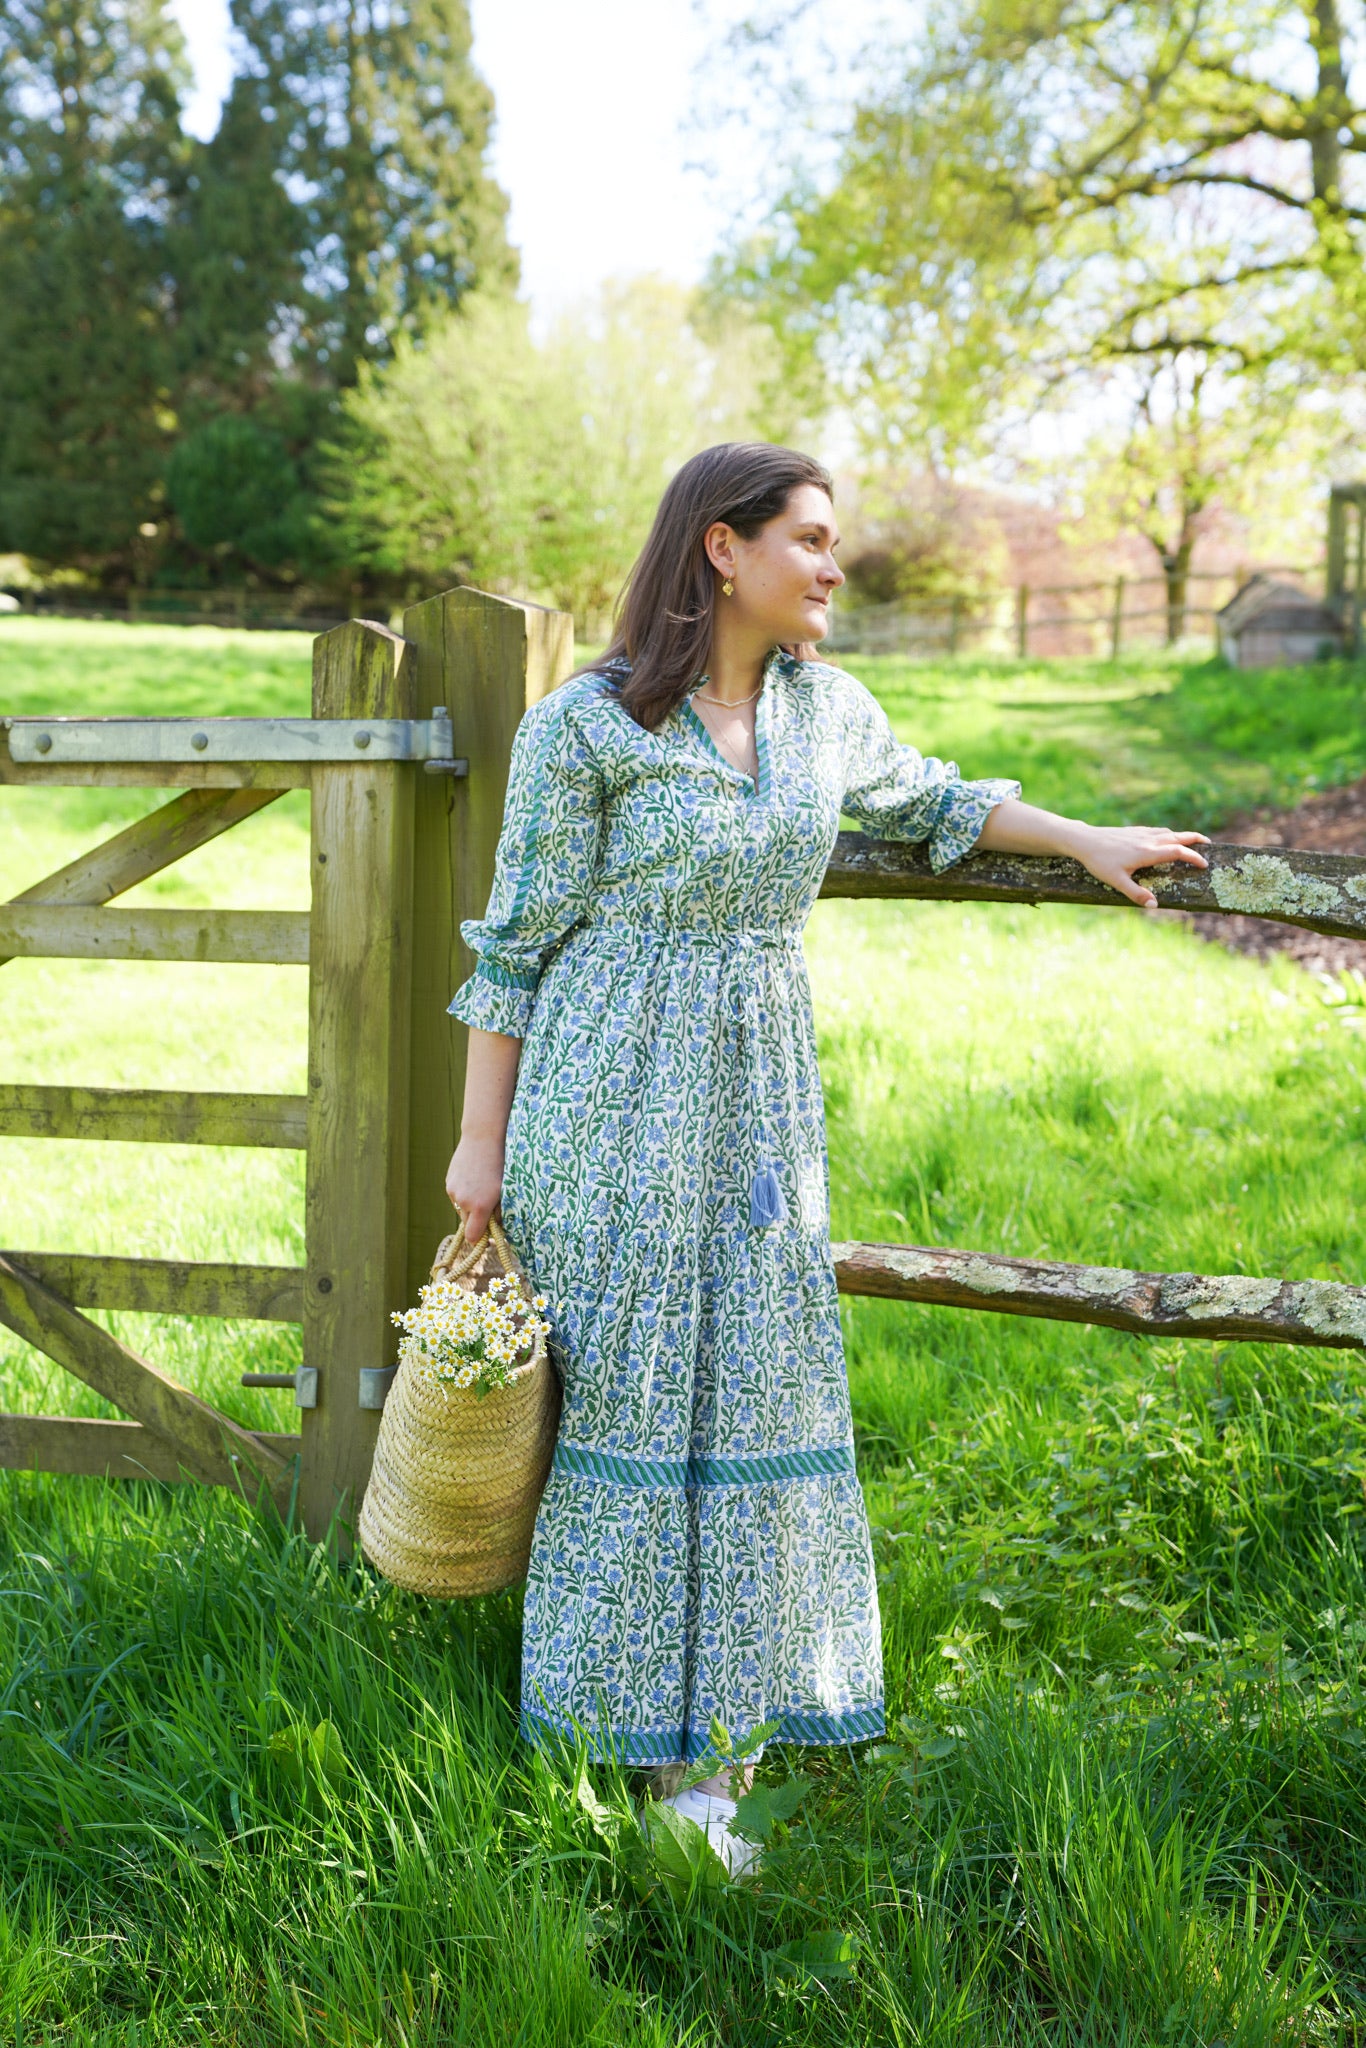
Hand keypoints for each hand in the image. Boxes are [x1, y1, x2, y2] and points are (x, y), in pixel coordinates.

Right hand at [445, 1133, 504, 1244]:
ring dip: (470, 1205)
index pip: (473, 1236)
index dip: (479, 1239)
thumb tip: (497, 1228)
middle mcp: (464, 1201)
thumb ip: (500, 1212)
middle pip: (467, 1223)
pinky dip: (464, 1193)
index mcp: (481, 1206)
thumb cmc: (501, 1164)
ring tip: (482, 1186)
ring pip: (461, 1208)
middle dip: (476, 1220)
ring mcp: (454, 1192)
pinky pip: (456, 1196)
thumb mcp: (506, 1190)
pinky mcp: (449, 1182)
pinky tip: (474, 1179)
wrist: (483, 1137)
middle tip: (489, 1206)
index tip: (487, 1237)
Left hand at [1070, 823, 1210, 908]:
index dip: (1193, 858)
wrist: (1084, 841)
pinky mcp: (1135, 831)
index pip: (1177, 852)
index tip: (1204, 865)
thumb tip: (1155, 906)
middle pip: (1179, 837)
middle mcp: (1148, 840)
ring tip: (1193, 842)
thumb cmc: (1099, 862)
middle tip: (1210, 846)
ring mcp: (1142, 833)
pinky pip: (1158, 831)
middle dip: (1196, 840)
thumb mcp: (1116, 881)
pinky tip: (1168, 838)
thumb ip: (1136, 894)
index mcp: (1147, 852)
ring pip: (1169, 832)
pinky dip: (1169, 834)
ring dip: (1184, 836)